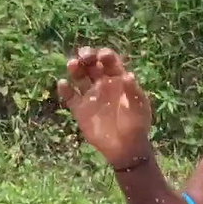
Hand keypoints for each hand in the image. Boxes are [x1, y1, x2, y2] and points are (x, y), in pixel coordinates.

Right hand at [57, 47, 153, 167]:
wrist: (126, 147)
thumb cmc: (136, 125)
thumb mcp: (139, 107)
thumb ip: (132, 91)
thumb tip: (128, 75)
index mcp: (118, 79)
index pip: (110, 61)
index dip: (105, 55)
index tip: (102, 56)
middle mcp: (102, 84)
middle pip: (92, 64)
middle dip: (87, 56)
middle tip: (83, 56)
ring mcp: (90, 96)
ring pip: (79, 77)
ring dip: (75, 68)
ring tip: (72, 64)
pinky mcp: (80, 109)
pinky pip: (70, 96)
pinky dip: (65, 89)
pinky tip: (63, 84)